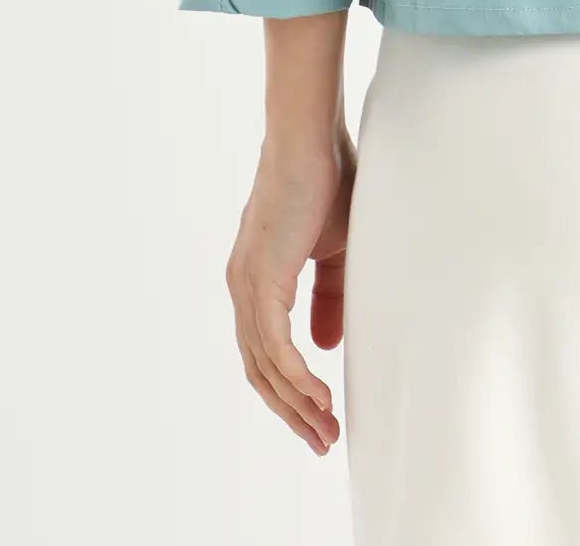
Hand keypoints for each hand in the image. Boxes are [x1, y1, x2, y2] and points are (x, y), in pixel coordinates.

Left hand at [225, 128, 354, 454]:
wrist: (311, 140)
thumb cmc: (328, 182)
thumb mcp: (336, 252)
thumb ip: (328, 299)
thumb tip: (324, 348)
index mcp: (257, 282)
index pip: (266, 354)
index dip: (291, 391)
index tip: (320, 418)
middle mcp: (243, 290)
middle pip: (261, 372)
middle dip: (293, 411)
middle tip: (323, 440)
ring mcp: (247, 287)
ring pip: (266, 367)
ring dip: (297, 403)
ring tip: (325, 428)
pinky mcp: (260, 281)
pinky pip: (275, 348)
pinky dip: (296, 378)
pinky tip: (320, 396)